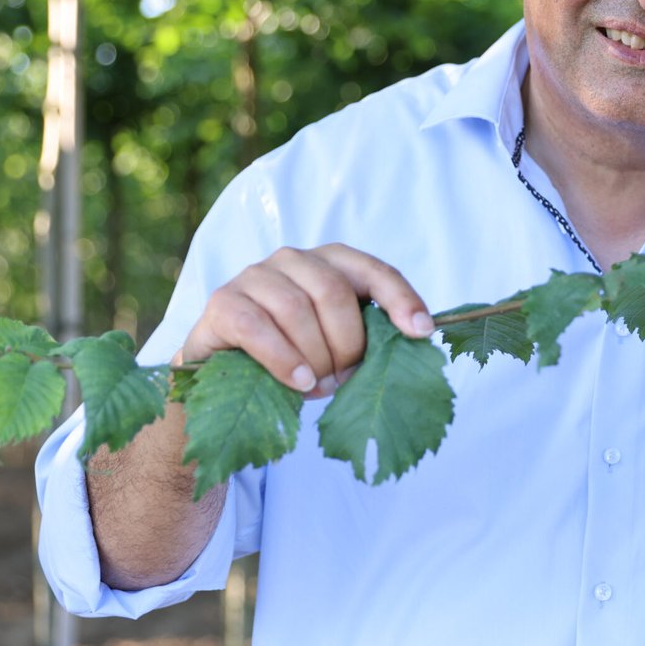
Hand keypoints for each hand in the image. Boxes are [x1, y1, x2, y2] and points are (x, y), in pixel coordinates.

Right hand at [176, 244, 435, 399]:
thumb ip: (367, 338)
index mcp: (329, 262)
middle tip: (346, 379)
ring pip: (296, 309)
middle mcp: (293, 259)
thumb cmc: (291, 353)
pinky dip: (283, 358)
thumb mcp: (334, 343)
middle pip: (333, 292)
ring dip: (315, 356)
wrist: (223, 370)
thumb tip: (413, 344)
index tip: (422, 332)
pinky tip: (299, 382)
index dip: (400, 299)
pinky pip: (258, 327)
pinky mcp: (223, 301)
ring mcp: (254, 275)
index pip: (373, 271)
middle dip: (347, 344)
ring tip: (319, 387)